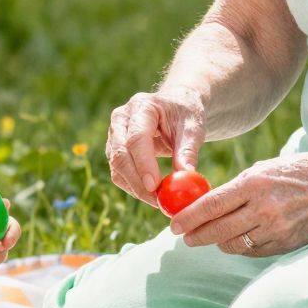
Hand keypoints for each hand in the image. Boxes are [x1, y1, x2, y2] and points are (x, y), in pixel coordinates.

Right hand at [106, 87, 206, 204]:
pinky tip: (151, 195)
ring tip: (159, 200)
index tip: (155, 186)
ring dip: (135, 188)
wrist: (176, 107)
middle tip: (157, 201)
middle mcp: (121, 119)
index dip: (143, 164)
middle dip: (137, 181)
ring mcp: (114, 134)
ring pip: (116, 167)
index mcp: (141, 106)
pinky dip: (133, 187)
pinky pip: (118, 173)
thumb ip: (188, 150)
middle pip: (120, 154)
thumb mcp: (193, 128)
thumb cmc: (185, 114)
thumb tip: (186, 175)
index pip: (137, 138)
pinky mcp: (114, 150)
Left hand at [169, 152, 307, 256]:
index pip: (211, 205)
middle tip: (185, 237)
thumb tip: (207, 205)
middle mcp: (263, 209)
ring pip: (233, 245)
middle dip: (197, 235)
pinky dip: (241, 246)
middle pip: (217, 230)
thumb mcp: (263, 170)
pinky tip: (238, 238)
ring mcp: (275, 229)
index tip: (174, 225)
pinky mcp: (284, 244)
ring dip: (218, 242)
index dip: (189, 218)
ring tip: (211, 236)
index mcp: (254, 184)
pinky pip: (252, 251)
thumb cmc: (296, 172)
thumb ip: (236, 188)